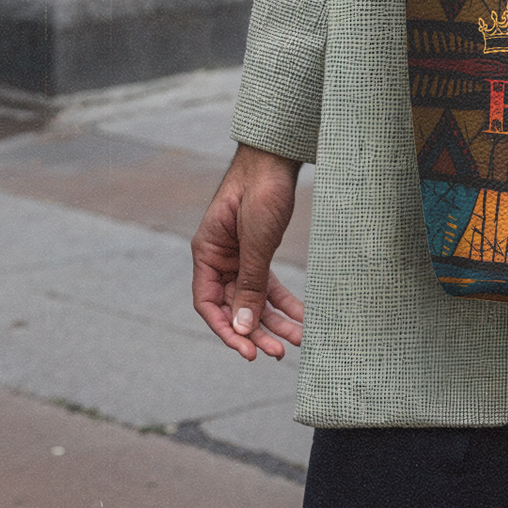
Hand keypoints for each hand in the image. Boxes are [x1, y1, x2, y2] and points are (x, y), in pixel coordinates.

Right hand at [191, 143, 305, 361]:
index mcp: (207, 253)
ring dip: (273, 321)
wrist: (278, 155)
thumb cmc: (260, 188)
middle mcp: (219, 258)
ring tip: (297, 340)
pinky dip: (283, 301)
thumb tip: (243, 327)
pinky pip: (268, 285)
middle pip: (234, 306)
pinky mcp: (259, 251)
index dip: (227, 330)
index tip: (248, 352)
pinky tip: (301, 317)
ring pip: (253, 299)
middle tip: (279, 352)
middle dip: (256, 331)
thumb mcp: (256, 239)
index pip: (209, 304)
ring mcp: (239, 256)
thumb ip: (249, 283)